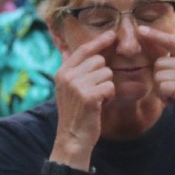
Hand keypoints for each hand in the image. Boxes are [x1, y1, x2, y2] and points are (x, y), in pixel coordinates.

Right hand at [52, 30, 116, 157]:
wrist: (72, 138)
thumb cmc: (74, 114)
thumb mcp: (65, 90)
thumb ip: (69, 70)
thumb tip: (64, 50)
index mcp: (62, 73)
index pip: (83, 50)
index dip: (99, 41)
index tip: (112, 35)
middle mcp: (67, 76)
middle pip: (99, 61)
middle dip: (103, 75)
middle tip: (95, 92)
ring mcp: (77, 86)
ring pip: (107, 73)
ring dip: (107, 87)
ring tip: (96, 100)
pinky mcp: (88, 97)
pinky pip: (110, 86)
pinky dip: (109, 97)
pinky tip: (100, 106)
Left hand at [138, 25, 174, 152]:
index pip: (172, 41)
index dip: (155, 35)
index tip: (140, 29)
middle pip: (159, 63)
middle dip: (159, 79)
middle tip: (171, 90)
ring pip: (158, 76)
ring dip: (161, 90)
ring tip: (174, 97)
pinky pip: (161, 87)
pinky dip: (164, 97)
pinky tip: (173, 102)